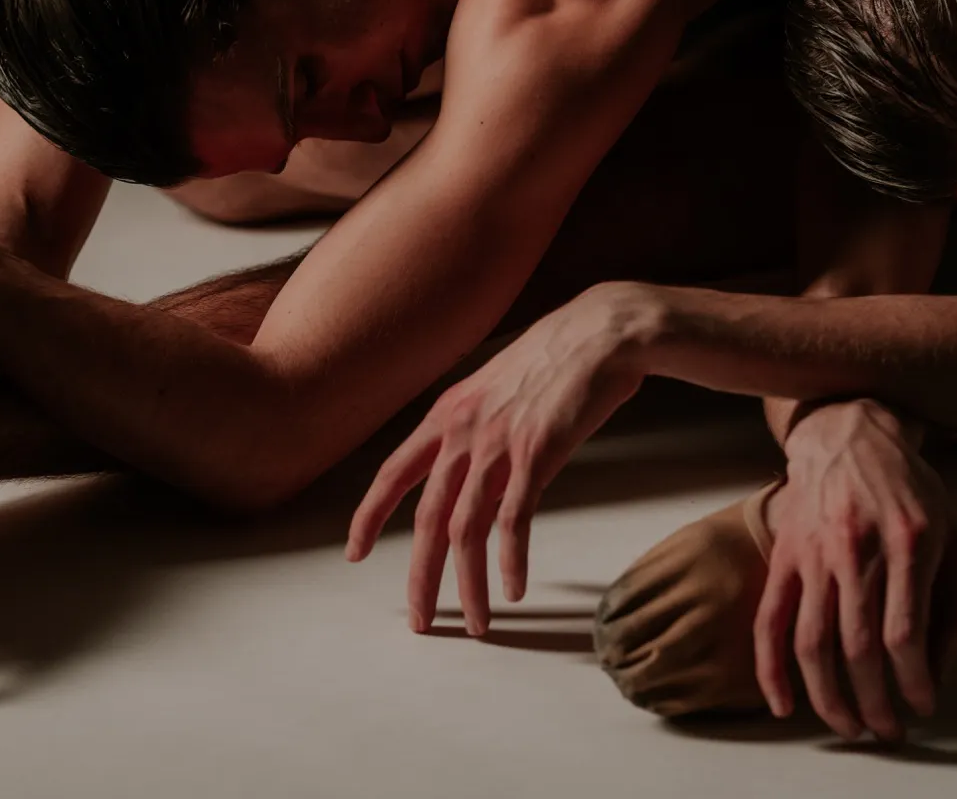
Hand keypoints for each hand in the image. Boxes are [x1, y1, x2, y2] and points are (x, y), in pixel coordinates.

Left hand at [347, 282, 663, 632]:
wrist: (602, 332)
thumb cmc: (557, 359)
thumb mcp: (496, 388)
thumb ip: (476, 428)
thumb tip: (470, 471)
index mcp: (446, 415)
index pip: (392, 474)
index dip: (369, 516)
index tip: (354, 552)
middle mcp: (463, 432)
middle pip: (427, 519)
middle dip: (421, 577)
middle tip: (420, 621)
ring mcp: (498, 443)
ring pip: (467, 530)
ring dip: (469, 585)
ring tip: (477, 623)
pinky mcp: (537, 453)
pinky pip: (514, 520)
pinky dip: (511, 561)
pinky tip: (514, 588)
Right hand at [756, 401, 956, 741]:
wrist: (848, 435)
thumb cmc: (910, 490)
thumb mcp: (954, 535)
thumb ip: (954, 604)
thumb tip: (937, 670)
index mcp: (907, 542)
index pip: (904, 631)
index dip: (913, 680)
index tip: (923, 706)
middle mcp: (856, 549)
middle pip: (858, 647)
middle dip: (874, 702)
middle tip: (887, 731)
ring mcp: (813, 554)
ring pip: (812, 643)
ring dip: (829, 697)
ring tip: (848, 727)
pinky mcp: (784, 558)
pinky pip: (769, 621)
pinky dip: (771, 669)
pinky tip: (784, 704)